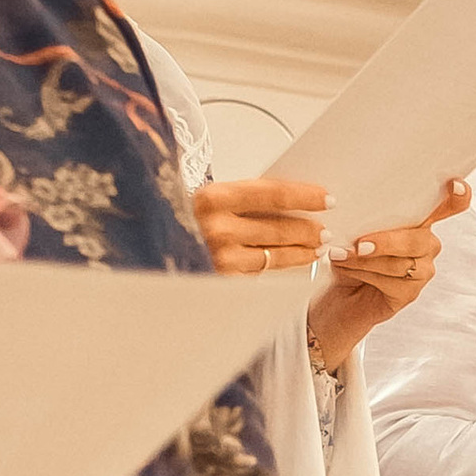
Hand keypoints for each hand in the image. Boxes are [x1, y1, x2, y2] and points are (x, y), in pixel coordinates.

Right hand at [193, 178, 326, 276]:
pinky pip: (262, 272)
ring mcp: (220, 258)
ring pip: (275, 254)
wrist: (149, 251)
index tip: (326, 198)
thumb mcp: (209, 202)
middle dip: (308, 228)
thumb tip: (291, 200)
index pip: (273, 194)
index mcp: (212, 198)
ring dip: (302, 251)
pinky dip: (283, 266)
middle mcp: (216, 228)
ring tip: (317, 246)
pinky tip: (295, 262)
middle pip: (279, 226)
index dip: (305, 196)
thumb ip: (243, 199)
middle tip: (325, 229)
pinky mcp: (224, 282)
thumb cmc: (182, 222)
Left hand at [312, 177, 470, 369]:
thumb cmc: (349, 256)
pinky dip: (365, 273)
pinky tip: (346, 269)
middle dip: (387, 242)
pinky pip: (393, 282)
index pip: (449, 206)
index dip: (459, 197)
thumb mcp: (355, 229)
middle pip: (419, 239)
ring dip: (365, 260)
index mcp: (418, 221)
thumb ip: (368, 217)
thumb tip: (360, 211)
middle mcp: (426, 244)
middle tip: (359, 244)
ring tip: (339, 255)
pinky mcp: (410, 293)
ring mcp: (422, 270)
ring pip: (402, 263)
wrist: (337, 295)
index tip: (456, 185)